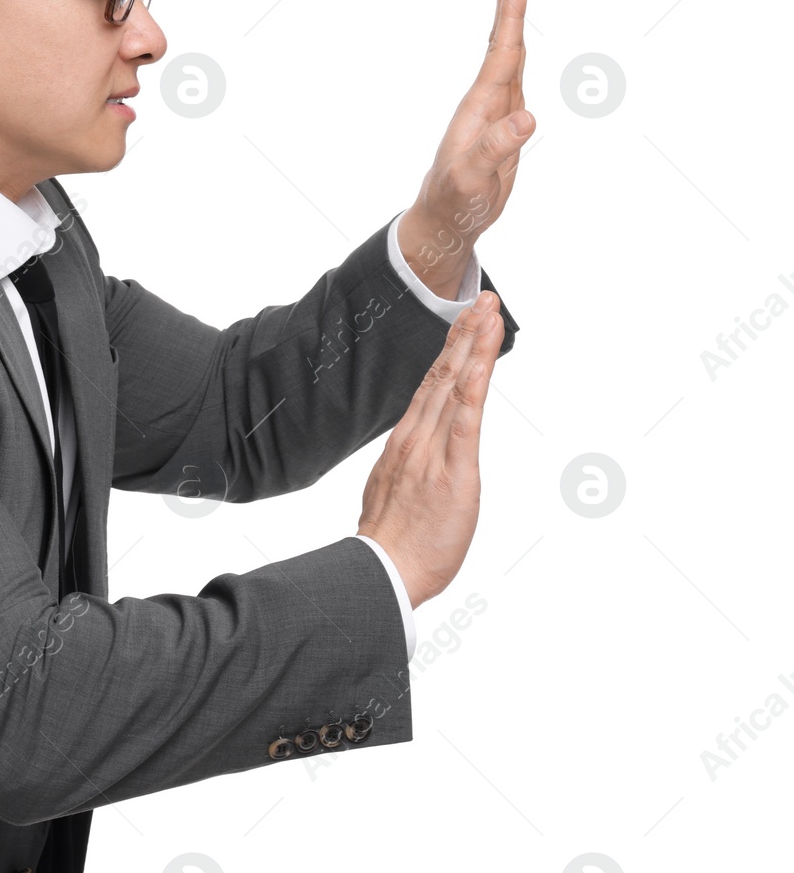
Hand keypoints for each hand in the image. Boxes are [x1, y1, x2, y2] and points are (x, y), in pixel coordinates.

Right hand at [356, 291, 504, 607]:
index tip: (466, 322)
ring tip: (489, 312)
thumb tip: (416, 457)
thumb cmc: (392, 545)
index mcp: (406, 443)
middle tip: (485, 299)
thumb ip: (408, 467)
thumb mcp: (396, 493)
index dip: (451, 351)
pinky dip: (474, 383)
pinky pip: (466, 418)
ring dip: (474, 345)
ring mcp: (433, 450)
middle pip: (444, 375)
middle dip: (466, 334)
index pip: (433, 386)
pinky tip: (482, 358)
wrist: (383, 573)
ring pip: (455, 386)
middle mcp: (417, 438)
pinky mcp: (453, 469)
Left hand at [399, 0, 532, 298]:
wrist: (446, 219)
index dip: (509, 10)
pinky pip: (514, 79)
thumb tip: (527, 118)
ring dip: (512, 21)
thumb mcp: (473, 179)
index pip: (501, 49)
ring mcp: (495, 110)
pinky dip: (518, 53)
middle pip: (503, 42)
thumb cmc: (456, 201)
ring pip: (508, 56)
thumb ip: (496, 149)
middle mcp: (487, 100)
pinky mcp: (503, 124)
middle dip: (509, 2)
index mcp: (481, 106)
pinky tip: (517, 42)